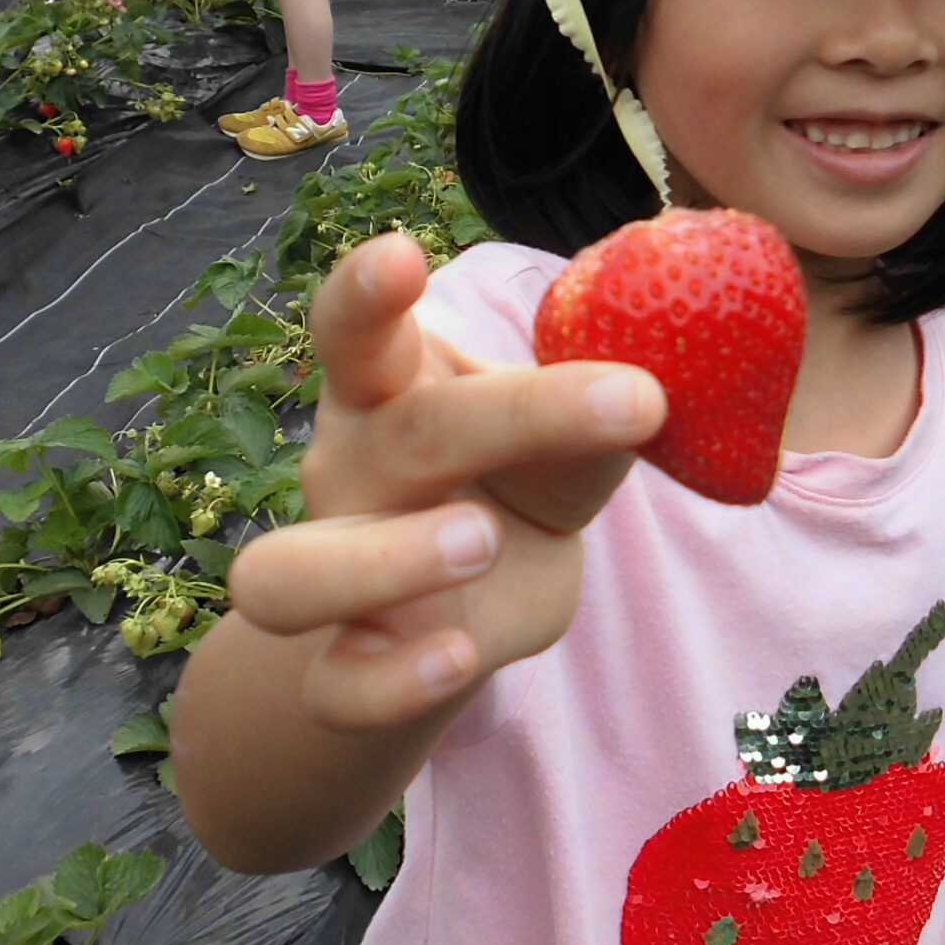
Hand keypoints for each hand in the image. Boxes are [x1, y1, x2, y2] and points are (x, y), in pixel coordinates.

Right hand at [227, 234, 665, 730]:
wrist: (464, 617)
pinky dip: (392, 682)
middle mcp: (349, 472)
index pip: (355, 329)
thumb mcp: (569, 448)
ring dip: (383, 560)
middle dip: (505, 416)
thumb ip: (602, 420)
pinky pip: (337, 689)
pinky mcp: (350, 667)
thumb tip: (661, 387)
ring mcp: (334, 574)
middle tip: (627, 400)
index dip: (366, 293)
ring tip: (483, 538)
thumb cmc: (517, 487)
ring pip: (283, 576)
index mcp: (390, 390)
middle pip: (390, 436)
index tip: (403, 255)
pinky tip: (457, 657)